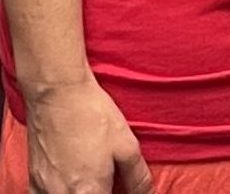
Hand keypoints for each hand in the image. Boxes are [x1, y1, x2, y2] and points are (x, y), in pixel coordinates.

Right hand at [25, 75, 152, 193]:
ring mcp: (43, 191)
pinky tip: (70, 181)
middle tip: (107, 180)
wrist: (58, 95)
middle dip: (99, 192)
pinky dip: (60, 193)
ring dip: (79, 193)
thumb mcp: (126, 144)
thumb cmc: (92, 116)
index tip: (119, 187)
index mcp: (89, 192)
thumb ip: (136, 176)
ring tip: (89, 178)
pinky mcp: (32, 182)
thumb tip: (146, 193)